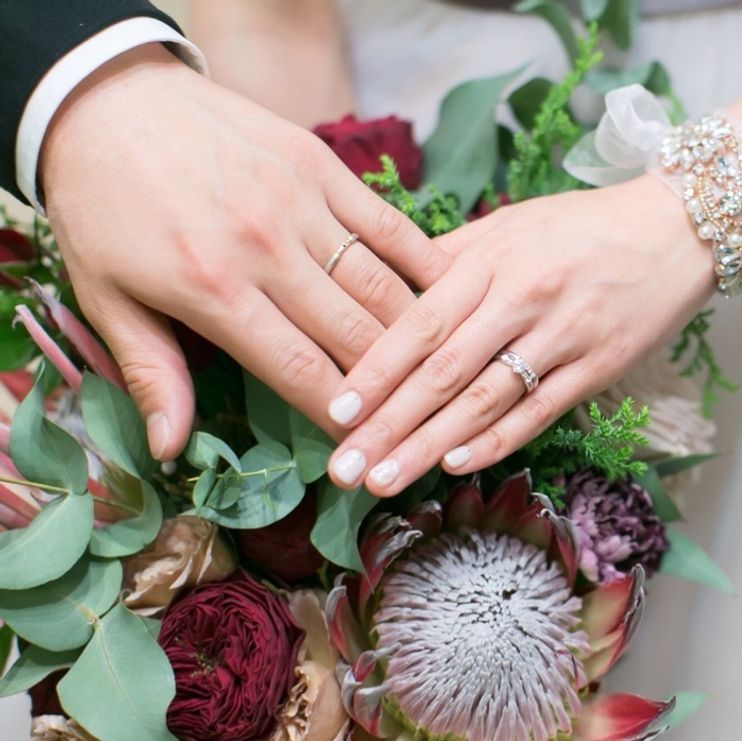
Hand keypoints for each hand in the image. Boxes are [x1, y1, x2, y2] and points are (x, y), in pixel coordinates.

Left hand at [41, 44, 450, 458]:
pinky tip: (448, 295)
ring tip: (437, 371)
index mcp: (214, 290)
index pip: (301, 371)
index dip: (342, 416)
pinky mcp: (322, 167)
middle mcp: (267, 249)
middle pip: (355, 336)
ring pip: (381, 286)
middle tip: (411, 418)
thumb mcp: (106, 297)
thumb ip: (151, 374)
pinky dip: (423, 263)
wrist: (107, 102)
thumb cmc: (104, 208)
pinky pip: (388, 225)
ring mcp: (302, 203)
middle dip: (389, 387)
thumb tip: (171, 449)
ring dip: (414, 335)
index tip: (366, 446)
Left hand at [324, 175, 713, 494]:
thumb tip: (383, 289)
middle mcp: (523, 297)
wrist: (676, 229)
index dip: (374, 371)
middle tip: (344, 468)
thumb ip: (448, 258)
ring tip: (386, 481)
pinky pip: (540, 410)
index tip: (334, 411)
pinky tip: (457, 465)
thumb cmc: (583, 226)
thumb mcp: (510, 224)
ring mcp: (564, 334)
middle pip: (443, 371)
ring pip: (485, 399)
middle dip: (388, 425)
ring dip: (430, 445)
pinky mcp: (600, 365)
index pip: (420, 324)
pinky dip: (497, 440)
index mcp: (492, 259)